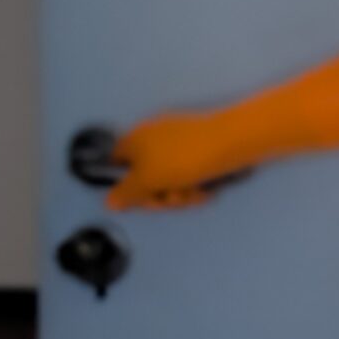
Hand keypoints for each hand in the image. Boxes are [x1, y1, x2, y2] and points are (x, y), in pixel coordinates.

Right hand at [106, 110, 255, 212]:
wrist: (229, 143)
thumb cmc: (180, 161)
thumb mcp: (145, 182)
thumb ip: (124, 194)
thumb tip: (109, 201)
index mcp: (134, 139)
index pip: (116, 162)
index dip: (124, 184)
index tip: (138, 200)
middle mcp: (153, 136)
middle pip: (145, 175)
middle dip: (158, 194)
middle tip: (172, 200)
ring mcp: (178, 142)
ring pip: (168, 178)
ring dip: (178, 193)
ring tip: (192, 194)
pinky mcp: (199, 148)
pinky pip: (187, 172)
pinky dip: (193, 184)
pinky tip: (204, 191)